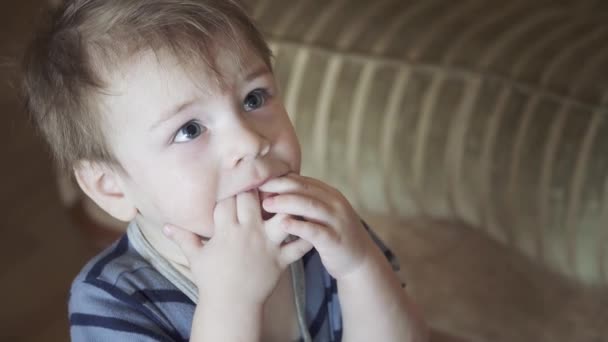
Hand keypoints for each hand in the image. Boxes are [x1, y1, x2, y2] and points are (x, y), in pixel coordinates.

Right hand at [162, 190, 312, 305]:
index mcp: (226, 230)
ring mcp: (266, 246)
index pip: (229, 198)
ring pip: (281, 218)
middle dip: (257, 187)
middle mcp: (247, 233)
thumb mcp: (195, 257)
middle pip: (253, 198)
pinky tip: (313, 224)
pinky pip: (299, 246)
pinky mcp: (281, 260)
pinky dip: (307, 236)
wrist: (230, 306)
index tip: (237, 179)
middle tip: (263, 179)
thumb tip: (164, 225)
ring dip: (288, 206)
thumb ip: (183, 238)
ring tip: (291, 195)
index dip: (233, 187)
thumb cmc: (211, 280)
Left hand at [259, 173, 374, 278]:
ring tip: (266, 204)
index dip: (279, 178)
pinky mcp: (335, 240)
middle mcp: (335, 203)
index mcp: (329, 194)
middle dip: (279, 186)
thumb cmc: (332, 235)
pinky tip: (283, 224)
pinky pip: (315, 230)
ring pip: (310, 206)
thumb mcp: (321, 214)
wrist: (360, 261)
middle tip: (257, 187)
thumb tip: (273, 191)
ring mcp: (337, 221)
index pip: (302, 180)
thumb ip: (305, 202)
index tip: (258, 179)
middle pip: (304, 189)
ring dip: (286, 202)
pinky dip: (299, 226)